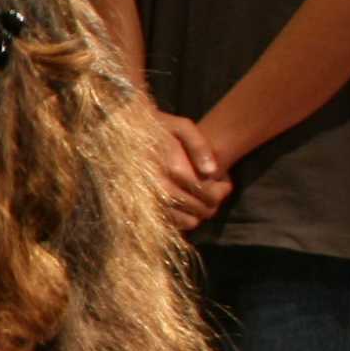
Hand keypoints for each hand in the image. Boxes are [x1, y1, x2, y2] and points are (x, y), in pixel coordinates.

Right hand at [152, 112, 231, 231]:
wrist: (122, 134)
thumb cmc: (156, 128)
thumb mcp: (181, 127)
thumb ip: (199, 146)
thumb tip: (212, 171)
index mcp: (172, 169)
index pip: (206, 192)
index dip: (221, 191)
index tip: (226, 183)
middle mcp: (160, 189)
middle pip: (198, 208)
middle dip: (213, 203)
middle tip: (218, 193)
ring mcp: (151, 201)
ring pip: (186, 221)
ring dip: (200, 214)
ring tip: (204, 200)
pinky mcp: (143, 208)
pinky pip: (171, 223)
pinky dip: (184, 220)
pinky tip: (187, 205)